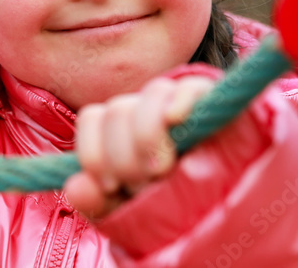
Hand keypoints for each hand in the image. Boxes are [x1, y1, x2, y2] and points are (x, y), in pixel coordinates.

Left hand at [64, 74, 216, 220]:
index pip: (93, 117)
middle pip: (118, 110)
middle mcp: (144, 108)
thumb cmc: (168, 203)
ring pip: (150, 94)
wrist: (222, 201)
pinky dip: (179, 101)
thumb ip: (99, 201)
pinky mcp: (210, 100)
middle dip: (126, 157)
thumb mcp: (129, 209)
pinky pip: (188, 87)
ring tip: (164, 170)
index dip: (94, 152)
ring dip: (150, 137)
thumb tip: (75, 187)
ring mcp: (177, 101)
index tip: (111, 186)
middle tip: (145, 183)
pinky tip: (176, 120)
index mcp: (120, 128)